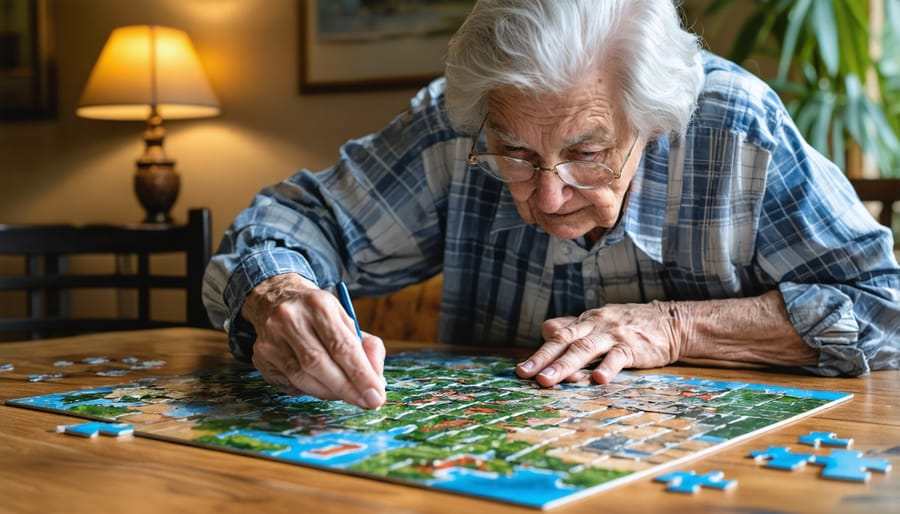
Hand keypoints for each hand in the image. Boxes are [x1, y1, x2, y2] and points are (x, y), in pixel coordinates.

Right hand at [241, 274, 385, 408]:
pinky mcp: (260, 355)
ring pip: (302, 378)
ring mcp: (271, 337)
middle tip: (367, 403)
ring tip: (345, 394)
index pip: (342, 346)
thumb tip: (376, 382)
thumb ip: (367, 348)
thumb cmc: (320, 316)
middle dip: (347, 389)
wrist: (277, 300)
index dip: (360, 375)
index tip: (376, 396)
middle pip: (319, 364)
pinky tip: (319, 385)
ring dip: (329, 392)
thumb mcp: (347, 321)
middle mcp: (291, 319)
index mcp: (319, 305)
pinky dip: (309, 390)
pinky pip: (289, 383)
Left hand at [515, 300, 681, 386]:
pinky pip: (618, 357)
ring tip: (548, 380)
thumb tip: (546, 329)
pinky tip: (598, 380)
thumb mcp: (599, 322)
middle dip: (543, 359)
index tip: (521, 370)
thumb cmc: (630, 324)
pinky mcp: (633, 347)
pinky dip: (608, 368)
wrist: (670, 321)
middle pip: (565, 342)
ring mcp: (614, 336)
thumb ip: (573, 327)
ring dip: (565, 366)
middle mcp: (596, 326)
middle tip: (525, 375)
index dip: (539, 353)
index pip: (557, 336)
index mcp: (586, 322)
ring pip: (585, 349)